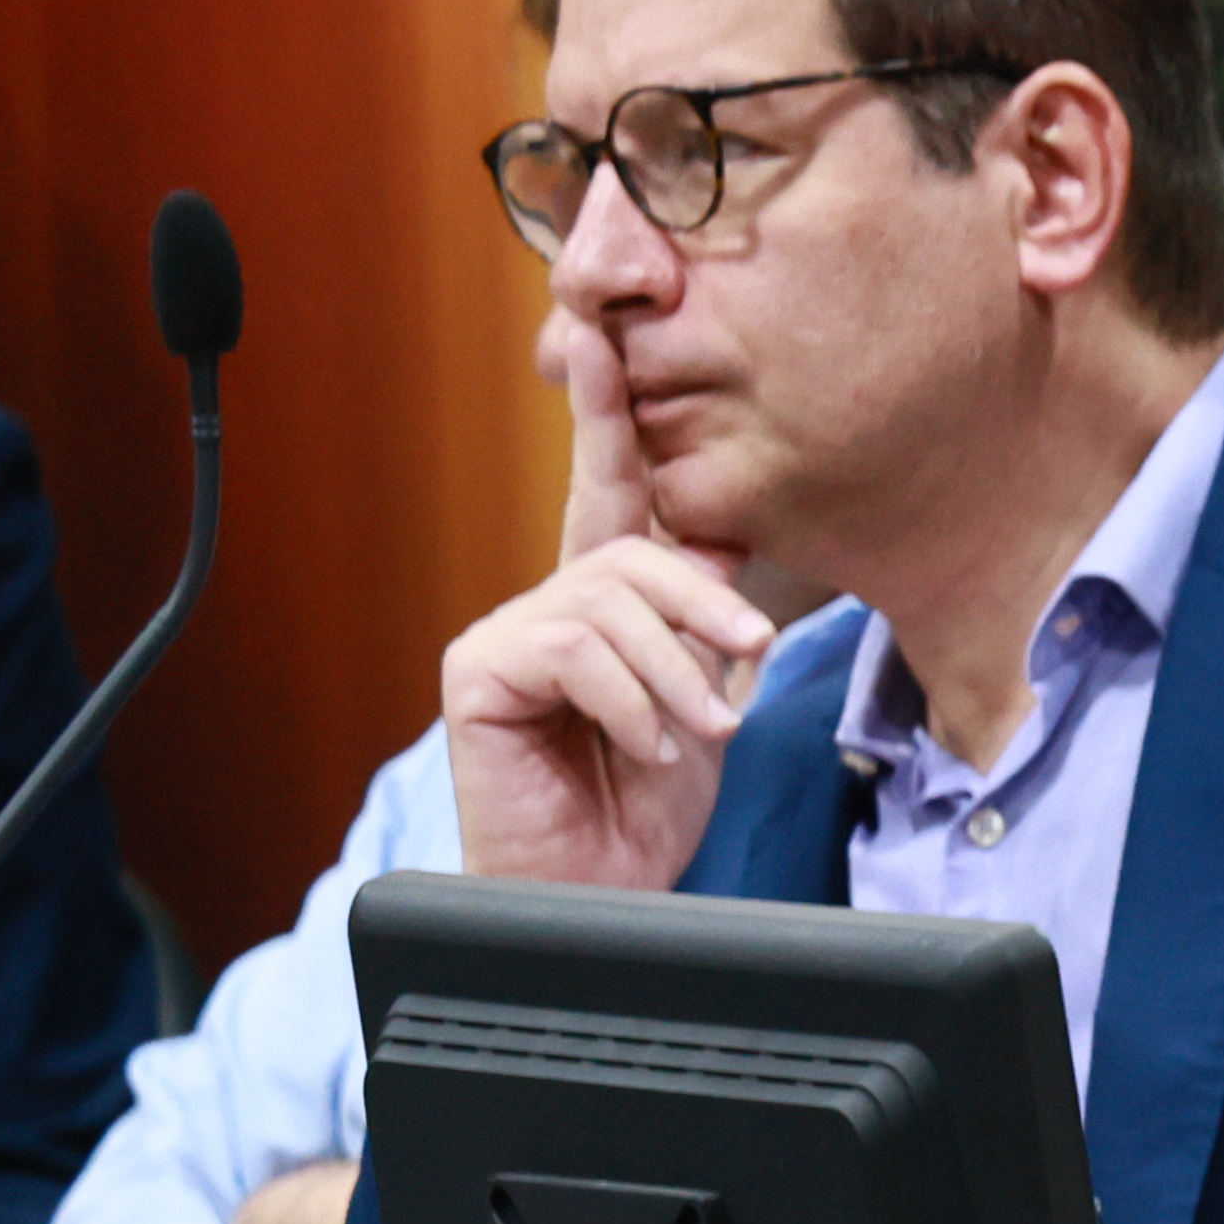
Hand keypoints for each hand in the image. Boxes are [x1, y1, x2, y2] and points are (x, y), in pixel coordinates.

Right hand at [445, 311, 771, 888]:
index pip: (611, 488)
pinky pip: (571, 647)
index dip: (607, 410)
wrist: (598, 891)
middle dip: (703, 603)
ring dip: (675, 676)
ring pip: (609, 601)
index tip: (608, 332)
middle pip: (632, 546)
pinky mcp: (477, 674)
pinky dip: (630, 703)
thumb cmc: (645, 804)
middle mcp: (548, 605)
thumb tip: (729, 540)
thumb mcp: (704, 699)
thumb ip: (708, 624)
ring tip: (692, 735)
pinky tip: (640, 748)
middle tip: (746, 658)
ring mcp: (505, 636)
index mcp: (603, 601)